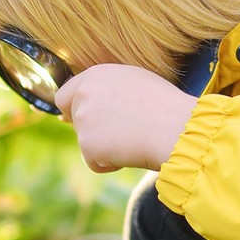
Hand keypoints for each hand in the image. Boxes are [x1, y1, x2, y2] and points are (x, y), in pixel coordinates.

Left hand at [54, 64, 197, 172]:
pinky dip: (110, 163)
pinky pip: (95, 162)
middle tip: (121, 134)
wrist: (174, 126)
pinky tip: (131, 152)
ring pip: (87, 142)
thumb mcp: (134, 83)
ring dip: (105, 147)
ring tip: (133, 139)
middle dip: (92, 130)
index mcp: (95, 75)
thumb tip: (84, 107)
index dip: (72, 109)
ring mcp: (83, 120)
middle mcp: (84, 94)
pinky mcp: (87, 145)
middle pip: (75, 120)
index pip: (66, 95)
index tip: (82, 120)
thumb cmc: (164, 105)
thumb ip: (107, 90)